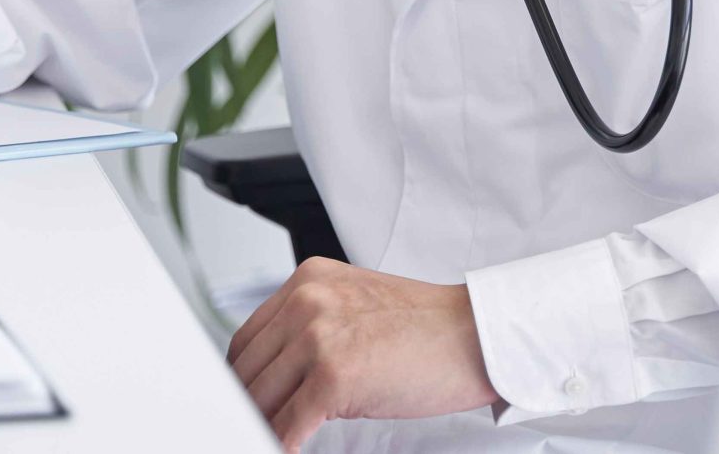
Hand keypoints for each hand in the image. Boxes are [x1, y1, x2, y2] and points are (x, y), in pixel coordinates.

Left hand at [226, 256, 500, 450]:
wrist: (475, 335)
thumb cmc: (427, 327)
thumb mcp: (356, 306)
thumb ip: (311, 326)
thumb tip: (275, 374)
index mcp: (309, 280)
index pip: (248, 338)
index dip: (242, 378)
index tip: (243, 401)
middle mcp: (308, 301)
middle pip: (248, 368)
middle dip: (249, 404)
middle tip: (252, 426)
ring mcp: (318, 338)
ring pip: (262, 398)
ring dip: (261, 425)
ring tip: (265, 438)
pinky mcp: (333, 376)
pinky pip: (288, 424)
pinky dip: (282, 443)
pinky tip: (286, 449)